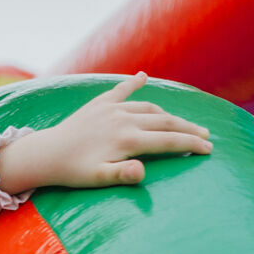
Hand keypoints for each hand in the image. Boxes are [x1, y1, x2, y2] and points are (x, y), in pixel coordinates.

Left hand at [0, 73, 212, 192]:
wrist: (44, 154)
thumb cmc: (72, 171)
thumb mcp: (97, 178)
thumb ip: (121, 175)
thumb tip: (141, 171)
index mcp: (127, 139)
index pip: (168, 141)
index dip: (190, 145)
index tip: (209, 149)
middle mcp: (123, 120)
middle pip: (165, 121)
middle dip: (188, 129)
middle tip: (206, 136)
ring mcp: (111, 109)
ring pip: (148, 107)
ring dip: (168, 113)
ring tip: (182, 121)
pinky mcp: (98, 104)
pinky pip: (119, 90)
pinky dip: (132, 83)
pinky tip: (142, 76)